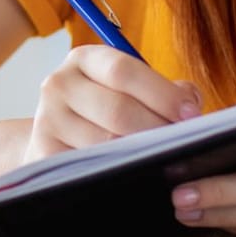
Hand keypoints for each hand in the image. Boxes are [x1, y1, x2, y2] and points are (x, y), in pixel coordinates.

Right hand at [24, 45, 201, 163]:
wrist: (55, 138)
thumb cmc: (104, 111)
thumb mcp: (128, 88)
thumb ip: (163, 90)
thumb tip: (191, 103)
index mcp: (84, 59)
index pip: (124, 71)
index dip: (162, 94)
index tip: (191, 114)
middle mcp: (59, 84)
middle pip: (116, 109)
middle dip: (157, 129)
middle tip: (182, 144)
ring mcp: (48, 120)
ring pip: (105, 143)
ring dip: (141, 154)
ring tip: (164, 160)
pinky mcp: (44, 154)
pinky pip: (88, 168)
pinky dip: (117, 173)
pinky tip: (136, 176)